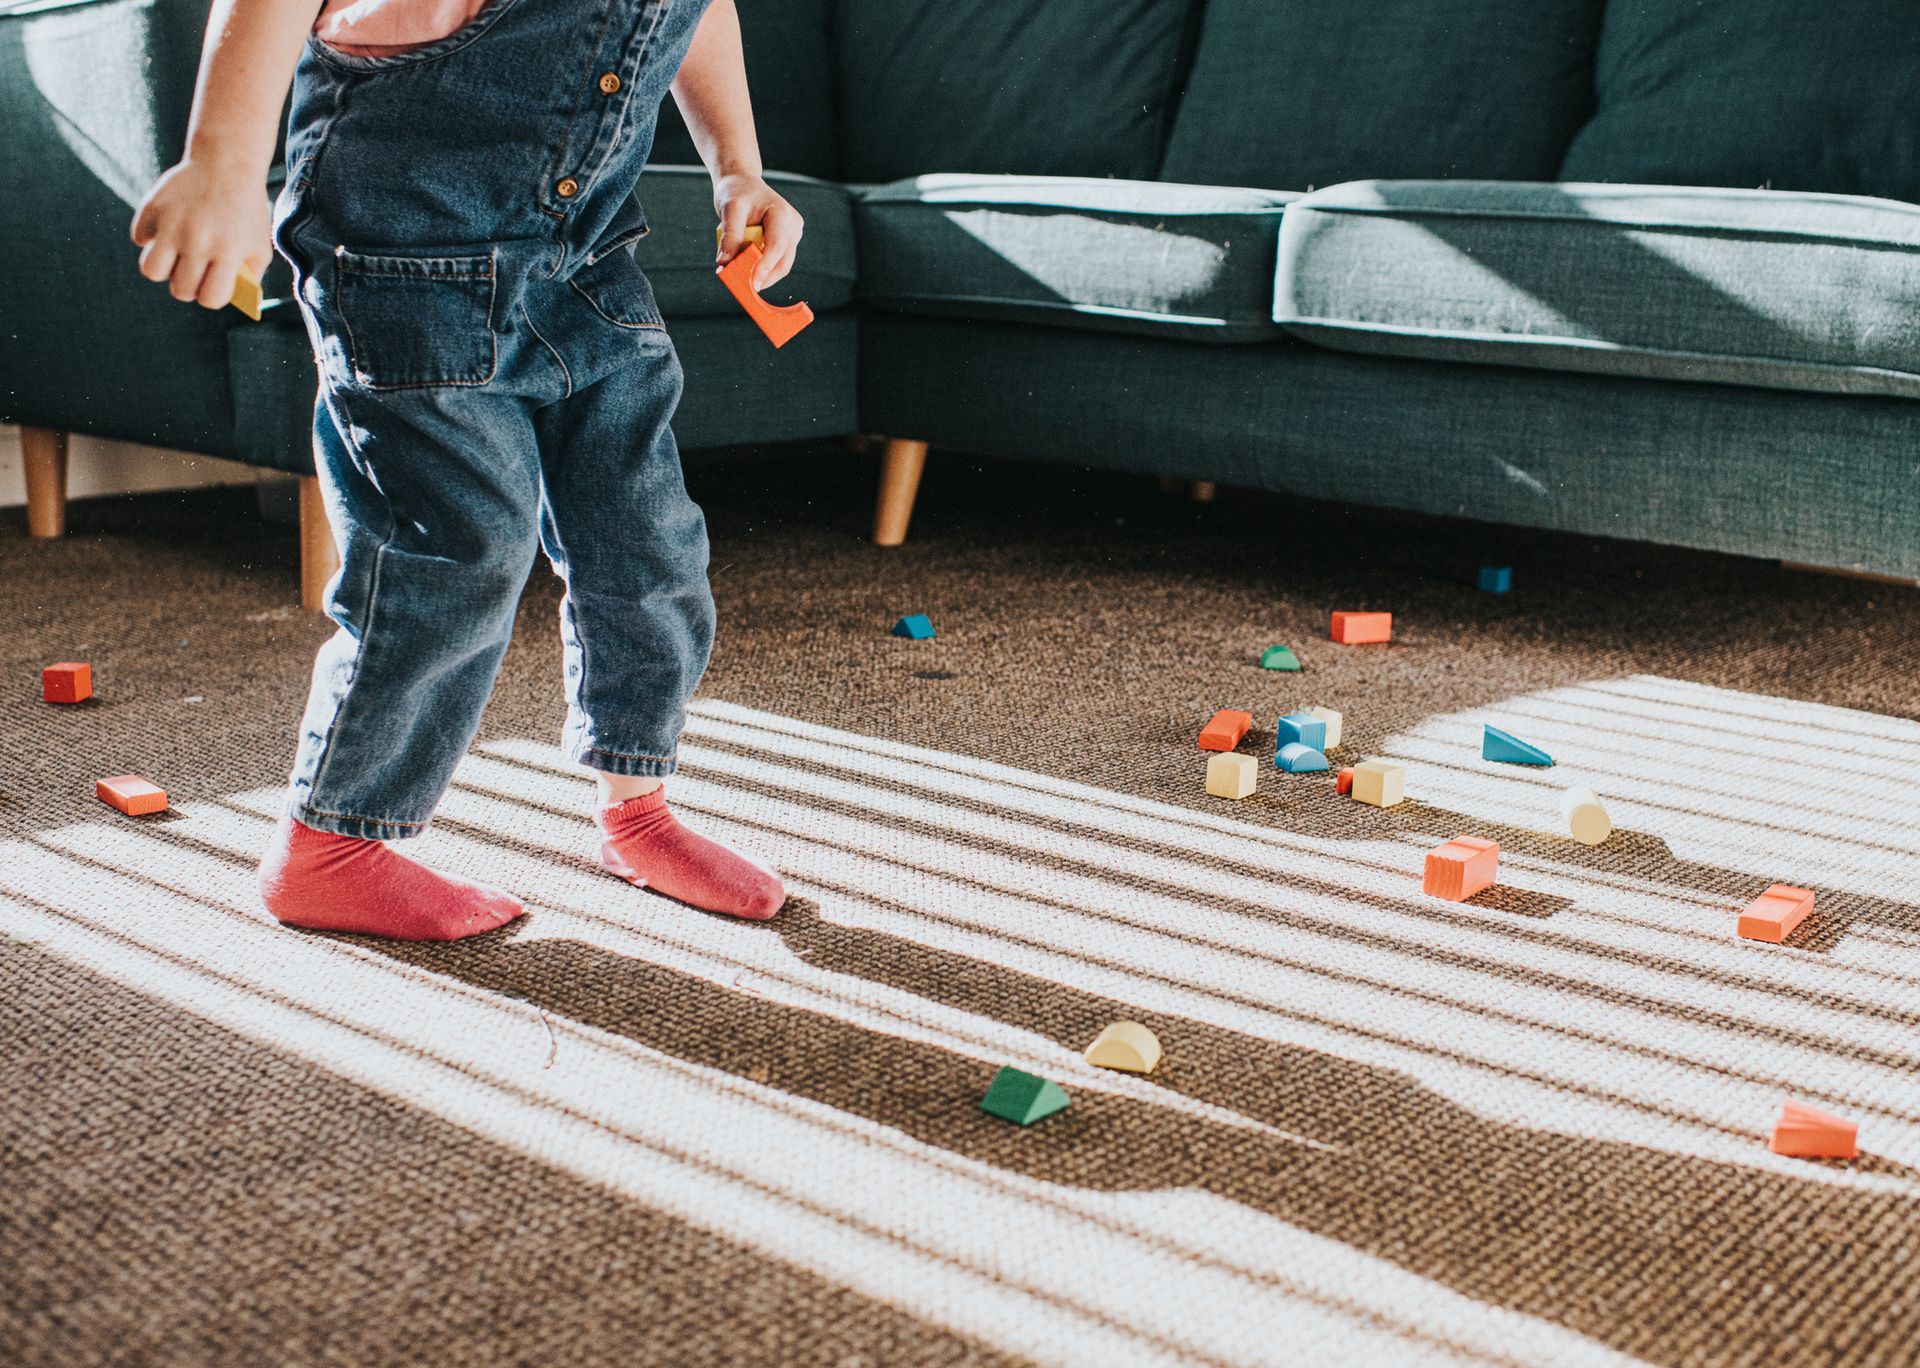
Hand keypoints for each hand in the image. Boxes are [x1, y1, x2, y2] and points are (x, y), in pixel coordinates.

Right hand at [129, 157, 272, 310]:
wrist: (227, 162)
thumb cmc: (246, 211)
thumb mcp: (258, 245)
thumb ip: (249, 277)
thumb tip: (228, 301)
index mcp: (228, 252)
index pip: (210, 298)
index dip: (211, 295)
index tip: (213, 285)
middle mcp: (198, 240)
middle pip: (180, 290)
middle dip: (188, 285)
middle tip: (194, 270)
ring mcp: (172, 223)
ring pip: (150, 270)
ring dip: (163, 268)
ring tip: (175, 256)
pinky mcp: (152, 207)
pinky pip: (139, 238)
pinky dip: (149, 237)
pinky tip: (166, 227)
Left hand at [713, 172, 801, 290]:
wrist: (742, 183)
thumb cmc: (736, 192)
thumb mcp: (729, 209)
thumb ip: (730, 236)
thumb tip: (724, 264)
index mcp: (782, 214)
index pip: (777, 246)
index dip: (765, 268)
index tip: (752, 285)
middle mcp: (793, 225)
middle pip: (782, 261)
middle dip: (763, 277)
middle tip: (742, 288)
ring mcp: (793, 235)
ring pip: (781, 266)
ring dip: (762, 275)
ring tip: (741, 279)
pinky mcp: (788, 242)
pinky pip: (776, 262)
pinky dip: (762, 269)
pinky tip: (747, 271)